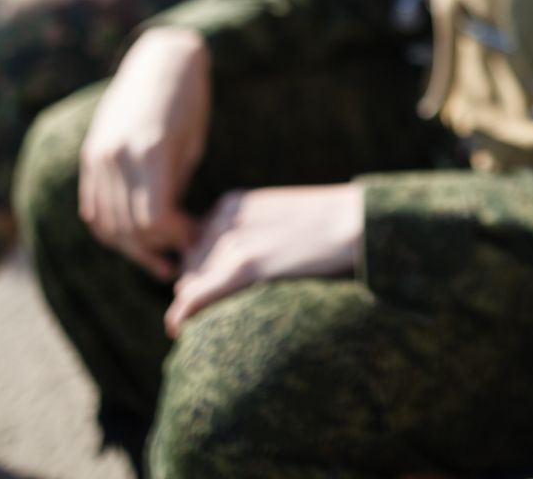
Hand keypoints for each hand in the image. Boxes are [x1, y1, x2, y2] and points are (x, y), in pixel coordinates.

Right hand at [79, 27, 211, 278]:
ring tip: (158, 257)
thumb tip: (171, 232)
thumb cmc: (189, 102)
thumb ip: (175, 188)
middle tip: (180, 256)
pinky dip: (110, 227)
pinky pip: (93, 206)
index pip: (155, 218)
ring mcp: (99, 155)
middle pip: (129, 226)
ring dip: (132, 245)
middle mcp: (118, 155)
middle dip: (156, 247)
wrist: (161, 60)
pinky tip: (133, 237)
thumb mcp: (192, 145)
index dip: (174, 236)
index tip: (194, 239)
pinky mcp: (90, 155)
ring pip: (107, 222)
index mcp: (150, 151)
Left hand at [166, 185, 364, 336]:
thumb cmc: (330, 223)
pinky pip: (197, 295)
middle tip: (202, 317)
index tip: (206, 293)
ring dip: (190, 305)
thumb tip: (245, 265)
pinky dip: (182, 314)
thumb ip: (254, 233)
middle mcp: (223, 218)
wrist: (356, 220)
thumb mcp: (281, 218)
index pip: (196, 244)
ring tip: (194, 328)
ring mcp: (233, 240)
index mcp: (232, 203)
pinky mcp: (245, 264)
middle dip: (193, 289)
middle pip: (190, 264)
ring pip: (190, 282)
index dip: (199, 271)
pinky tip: (176, 330)